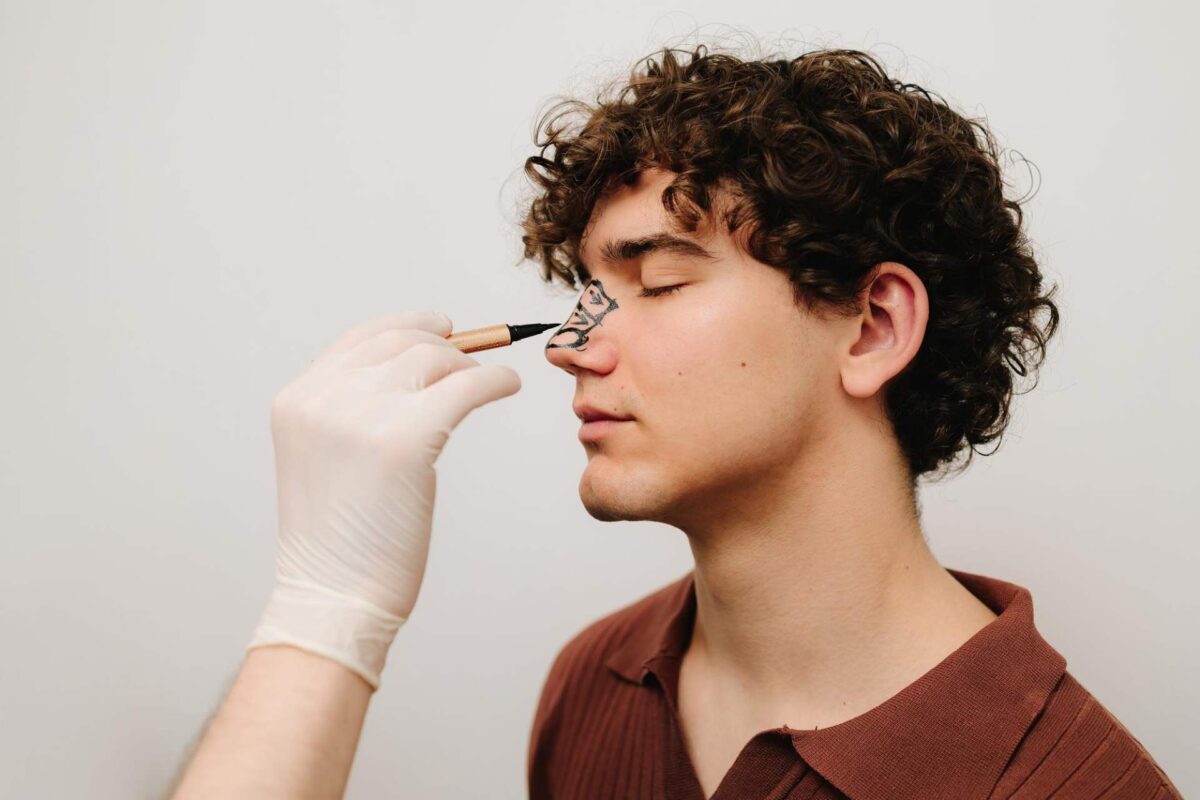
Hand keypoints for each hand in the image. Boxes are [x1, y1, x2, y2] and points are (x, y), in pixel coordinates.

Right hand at [247, 311, 521, 688]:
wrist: (334, 598)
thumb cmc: (342, 541)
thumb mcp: (324, 459)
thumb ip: (349, 411)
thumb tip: (418, 365)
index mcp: (296, 400)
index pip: (359, 339)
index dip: (407, 326)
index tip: (441, 327)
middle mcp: (322, 399)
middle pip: (401, 343)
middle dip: (444, 347)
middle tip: (471, 363)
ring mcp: (360, 416)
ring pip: (435, 360)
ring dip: (469, 366)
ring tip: (486, 383)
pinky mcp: (404, 439)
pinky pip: (466, 386)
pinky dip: (495, 380)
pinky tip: (508, 386)